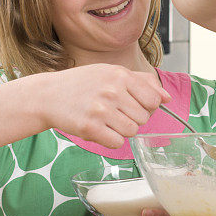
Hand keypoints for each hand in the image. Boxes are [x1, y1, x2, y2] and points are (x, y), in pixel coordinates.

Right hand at [39, 64, 170, 148]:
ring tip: (106, 120)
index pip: (154, 100)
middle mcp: (112, 91)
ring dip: (122, 131)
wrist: (48, 95)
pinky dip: (111, 140)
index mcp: (120, 75)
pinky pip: (117, 143)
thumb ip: (143, 83)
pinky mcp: (90, 128)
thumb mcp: (112, 73)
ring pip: (132, 132)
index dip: (146, 106)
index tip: (132, 104)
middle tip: (114, 112)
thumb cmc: (83, 84)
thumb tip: (167, 98)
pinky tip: (99, 129)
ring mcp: (100, 110)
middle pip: (144, 118)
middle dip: (132, 118)